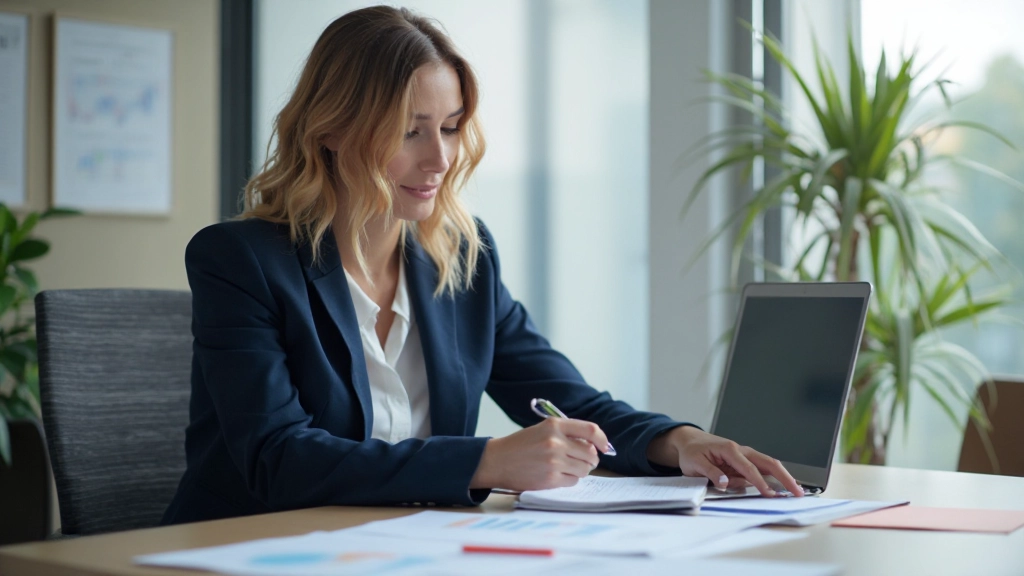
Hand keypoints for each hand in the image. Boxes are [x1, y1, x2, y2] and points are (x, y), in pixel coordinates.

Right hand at [470, 418, 610, 490]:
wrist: (497, 461)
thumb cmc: (520, 445)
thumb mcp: (543, 430)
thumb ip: (567, 434)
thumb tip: (593, 445)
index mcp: (554, 425)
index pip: (591, 430)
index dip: (602, 440)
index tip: (605, 447)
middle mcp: (556, 442)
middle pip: (590, 453)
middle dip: (590, 459)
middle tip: (582, 460)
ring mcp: (553, 461)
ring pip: (584, 469)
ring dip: (580, 470)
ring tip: (566, 467)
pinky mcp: (550, 479)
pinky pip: (573, 481)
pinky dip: (569, 479)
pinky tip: (557, 475)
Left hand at [646, 426, 803, 496]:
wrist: (690, 442)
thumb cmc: (692, 452)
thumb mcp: (694, 464)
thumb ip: (710, 473)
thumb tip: (724, 483)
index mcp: (729, 449)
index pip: (748, 468)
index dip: (759, 482)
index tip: (769, 494)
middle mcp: (741, 450)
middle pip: (768, 462)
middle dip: (784, 477)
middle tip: (797, 491)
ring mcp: (745, 455)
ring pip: (769, 464)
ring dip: (783, 476)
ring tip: (797, 490)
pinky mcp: (745, 461)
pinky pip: (762, 468)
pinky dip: (775, 476)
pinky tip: (783, 487)